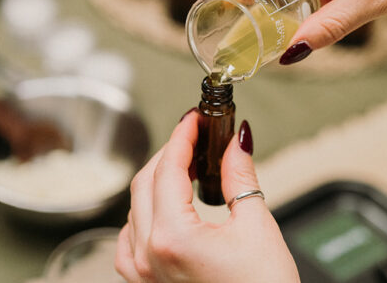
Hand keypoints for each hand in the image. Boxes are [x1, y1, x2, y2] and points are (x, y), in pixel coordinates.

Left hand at [115, 111, 298, 282]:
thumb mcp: (256, 225)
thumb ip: (239, 176)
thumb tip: (236, 140)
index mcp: (173, 237)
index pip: (168, 168)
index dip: (182, 136)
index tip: (194, 118)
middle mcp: (149, 255)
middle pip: (145, 182)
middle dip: (169, 152)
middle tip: (194, 135)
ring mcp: (143, 273)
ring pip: (134, 207)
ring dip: (155, 179)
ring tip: (184, 164)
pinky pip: (129, 238)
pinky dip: (144, 212)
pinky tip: (162, 205)